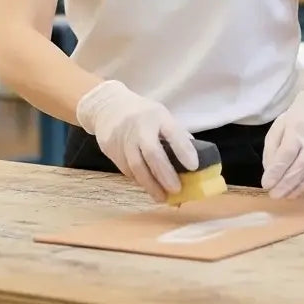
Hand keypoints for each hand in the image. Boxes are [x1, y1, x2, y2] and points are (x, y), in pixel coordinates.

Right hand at [75, 79, 197, 202]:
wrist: (109, 107)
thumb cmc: (143, 114)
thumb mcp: (162, 116)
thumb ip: (176, 135)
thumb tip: (193, 159)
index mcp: (159, 116)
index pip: (173, 132)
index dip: (184, 149)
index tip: (194, 166)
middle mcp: (140, 126)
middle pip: (152, 153)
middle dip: (165, 174)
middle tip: (176, 190)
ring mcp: (123, 138)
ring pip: (136, 166)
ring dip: (150, 184)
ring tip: (162, 197)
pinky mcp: (111, 149)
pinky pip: (126, 169)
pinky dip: (139, 180)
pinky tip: (148, 187)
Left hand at [261, 89, 303, 198]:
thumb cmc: (292, 126)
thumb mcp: (275, 131)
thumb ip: (271, 153)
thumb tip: (271, 175)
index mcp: (297, 130)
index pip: (288, 151)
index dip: (277, 170)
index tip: (266, 184)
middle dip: (288, 183)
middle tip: (274, 194)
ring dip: (300, 188)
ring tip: (285, 196)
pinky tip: (297, 192)